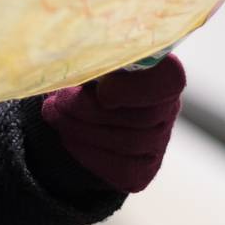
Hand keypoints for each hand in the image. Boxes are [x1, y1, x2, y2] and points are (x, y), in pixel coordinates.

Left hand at [39, 54, 185, 192]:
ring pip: (128, 143)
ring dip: (83, 129)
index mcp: (161, 72)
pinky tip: (67, 136)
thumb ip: (95, 54)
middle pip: (144, 117)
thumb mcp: (91, 58)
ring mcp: (159, 143)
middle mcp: (168, 109)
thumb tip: (77, 53)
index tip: (102, 89)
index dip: (138, 88)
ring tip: (54, 114)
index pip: (171, 79)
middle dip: (93, 110)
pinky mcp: (143, 170)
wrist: (79, 113)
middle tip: (59, 101)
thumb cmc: (88, 74)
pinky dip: (87, 152)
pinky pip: (120, 168)